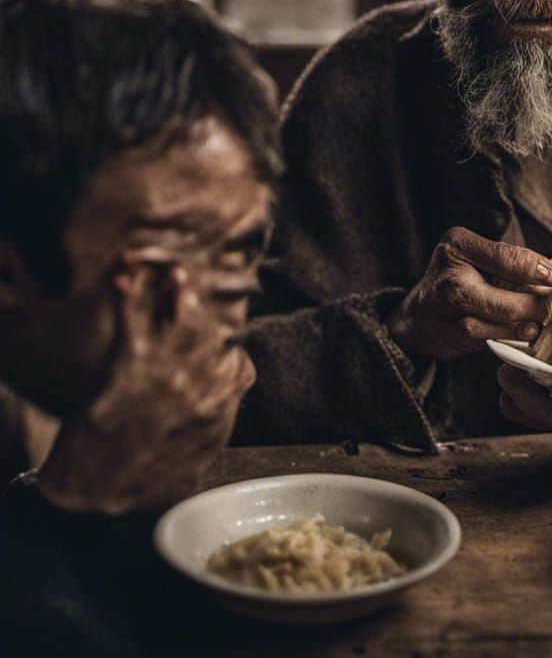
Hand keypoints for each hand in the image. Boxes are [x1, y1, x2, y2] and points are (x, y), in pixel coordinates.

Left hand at [37, 258, 254, 514]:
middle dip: (208, 311)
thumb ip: (205, 440)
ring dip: (177, 294)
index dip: (230, 352)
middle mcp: (205, 384)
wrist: (100, 491)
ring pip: (183, 320)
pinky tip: (123, 274)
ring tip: (176, 272)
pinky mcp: (133, 364)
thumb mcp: (187, 468)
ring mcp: (171, 371)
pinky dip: (126, 295)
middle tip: (201, 288)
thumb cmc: (138, 485)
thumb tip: (208, 435)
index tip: (226, 342)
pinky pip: (134, 321)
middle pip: (214, 334)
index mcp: (220, 409)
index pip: (238, 368)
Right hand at [387, 227, 551, 359]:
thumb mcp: (476, 257)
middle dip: (537, 303)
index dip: (538, 269)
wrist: (419, 314)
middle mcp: (450, 276)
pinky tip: (525, 333)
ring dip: (528, 323)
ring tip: (542, 320)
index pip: (508, 257)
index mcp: (458, 245)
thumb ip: (511, 262)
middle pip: (506, 296)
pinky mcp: (453, 333)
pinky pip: (492, 336)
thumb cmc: (458, 279)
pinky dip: (513, 335)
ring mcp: (448, 308)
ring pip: (501, 319)